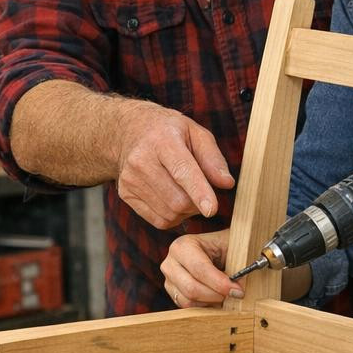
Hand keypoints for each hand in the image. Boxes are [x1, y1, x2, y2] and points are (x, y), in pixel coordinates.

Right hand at [113, 102, 234, 229]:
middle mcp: (141, 160)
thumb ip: (213, 158)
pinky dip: (173, 216)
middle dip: (198, 203)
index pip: (182, 170)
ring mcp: (130, 179)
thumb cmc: (169, 132)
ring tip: (186, 191)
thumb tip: (227, 184)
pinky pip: (159, 220)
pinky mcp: (125, 194)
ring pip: (170, 213)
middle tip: (202, 191)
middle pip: (178, 199)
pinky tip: (173, 198)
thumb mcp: (196, 133)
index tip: (212, 209)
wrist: (129, 131)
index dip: (199, 191)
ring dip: (187, 211)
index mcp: (162, 140)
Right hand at [161, 231, 238, 307]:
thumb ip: (236, 266)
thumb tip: (239, 289)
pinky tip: (216, 297)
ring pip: (189, 301)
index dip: (220, 283)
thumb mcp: (231, 248)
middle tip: (234, 295)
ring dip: (211, 302)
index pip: (200, 269)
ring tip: (225, 294)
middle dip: (216, 295)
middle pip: (191, 288)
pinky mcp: (173, 294)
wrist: (214, 249)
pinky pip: (188, 308)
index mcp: (183, 246)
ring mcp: (169, 280)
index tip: (238, 291)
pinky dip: (205, 306)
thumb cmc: (223, 247)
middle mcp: (170, 263)